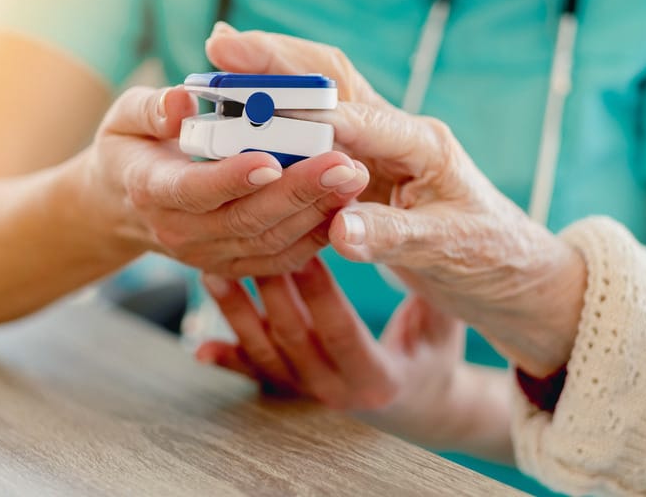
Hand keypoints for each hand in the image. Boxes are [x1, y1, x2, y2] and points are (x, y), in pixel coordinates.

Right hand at [77, 85, 368, 276]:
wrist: (125, 204)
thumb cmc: (131, 147)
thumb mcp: (126, 116)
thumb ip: (152, 108)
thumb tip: (183, 100)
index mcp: (153, 191)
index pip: (196, 190)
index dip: (234, 178)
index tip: (272, 159)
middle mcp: (181, 231)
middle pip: (247, 218)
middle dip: (300, 191)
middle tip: (344, 164)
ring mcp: (210, 254)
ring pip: (271, 241)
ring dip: (317, 212)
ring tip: (355, 179)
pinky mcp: (236, 263)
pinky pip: (281, 257)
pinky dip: (316, 235)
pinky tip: (346, 206)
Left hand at [195, 257, 474, 444]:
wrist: (422, 404)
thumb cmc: (436, 355)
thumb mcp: (444, 325)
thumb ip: (433, 290)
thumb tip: (424, 242)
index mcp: (378, 378)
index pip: (341, 331)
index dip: (321, 292)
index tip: (304, 249)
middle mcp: (338, 392)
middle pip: (296, 338)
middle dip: (271, 291)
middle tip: (249, 246)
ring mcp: (310, 394)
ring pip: (268, 355)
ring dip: (238, 316)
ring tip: (215, 275)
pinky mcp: (293, 391)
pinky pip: (257, 377)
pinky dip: (228, 361)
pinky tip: (201, 347)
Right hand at [206, 26, 585, 375]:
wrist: (513, 275)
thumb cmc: (493, 257)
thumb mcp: (448, 250)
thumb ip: (392, 237)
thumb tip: (337, 229)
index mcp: (423, 144)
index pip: (356, 118)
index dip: (303, 111)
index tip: (252, 104)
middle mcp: (399, 135)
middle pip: (333, 81)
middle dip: (276, 60)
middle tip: (220, 46)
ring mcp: (381, 151)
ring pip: (318, 102)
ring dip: (271, 83)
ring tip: (218, 69)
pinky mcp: (367, 173)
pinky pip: (315, 138)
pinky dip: (277, 123)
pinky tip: (242, 118)